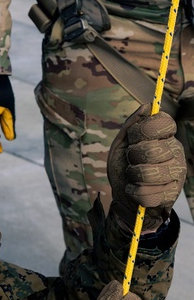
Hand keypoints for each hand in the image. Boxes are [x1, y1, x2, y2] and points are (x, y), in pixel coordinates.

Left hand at [107, 105, 184, 232]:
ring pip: (149, 173)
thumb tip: (147, 106)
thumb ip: (132, 124)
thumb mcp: (122, 143)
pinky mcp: (172, 194)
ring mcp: (177, 173)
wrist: (124, 194)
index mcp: (165, 136)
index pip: (163, 122)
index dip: (143, 130)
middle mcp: (176, 151)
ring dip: (132, 175)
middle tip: (131, 160)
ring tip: (133, 176)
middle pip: (152, 149)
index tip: (134, 138)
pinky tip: (136, 189)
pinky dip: (135, 192)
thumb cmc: (124, 165)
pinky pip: (148, 193)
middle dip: (132, 156)